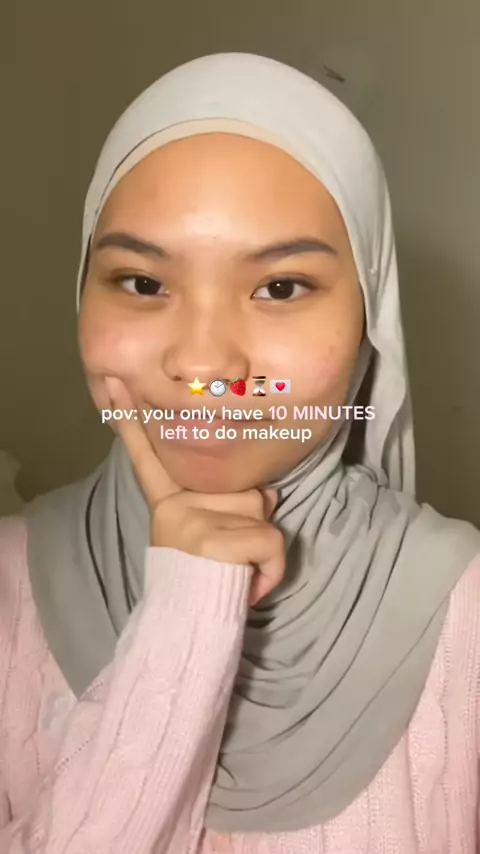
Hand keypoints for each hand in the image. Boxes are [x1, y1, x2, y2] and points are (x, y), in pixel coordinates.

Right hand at [105, 378, 284, 604]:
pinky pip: (271, 541)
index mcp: (168, 500)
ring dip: (263, 545)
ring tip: (237, 569)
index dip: (131, 415)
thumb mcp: (212, 532)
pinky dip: (272, 569)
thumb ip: (234, 501)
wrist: (191, 625)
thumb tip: (268, 493)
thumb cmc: (206, 578)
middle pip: (243, 486)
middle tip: (229, 554)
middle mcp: (174, 504)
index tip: (115, 378)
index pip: (147, 452)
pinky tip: (250, 584)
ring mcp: (192, 520)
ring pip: (262, 510)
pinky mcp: (213, 540)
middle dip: (252, 519)